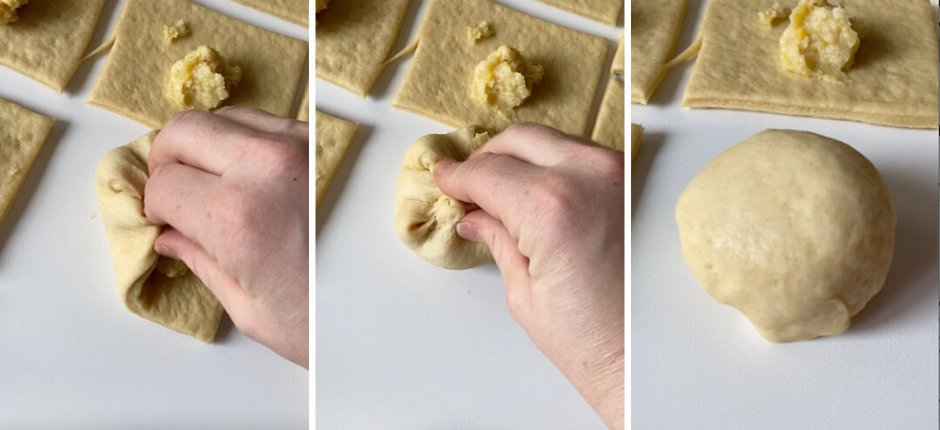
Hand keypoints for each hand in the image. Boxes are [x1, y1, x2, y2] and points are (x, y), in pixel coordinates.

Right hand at [144, 107, 308, 367]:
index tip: (163, 220)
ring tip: (211, 185)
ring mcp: (298, 146)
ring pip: (221, 117)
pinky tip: (246, 177)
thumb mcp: (246, 305)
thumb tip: (168, 233)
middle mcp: (266, 167)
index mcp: (237, 214)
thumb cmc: (318, 320)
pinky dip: (242, 141)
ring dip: (205, 146)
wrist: (384, 307)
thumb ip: (198, 258)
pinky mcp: (319, 142)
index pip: (163, 183)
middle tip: (175, 193)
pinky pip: (262, 122)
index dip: (155, 205)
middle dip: (167, 161)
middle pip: (182, 130)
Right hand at [434, 123, 624, 428]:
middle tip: (468, 185)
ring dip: (519, 158)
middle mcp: (587, 178)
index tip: (443, 178)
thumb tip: (474, 216)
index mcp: (550, 207)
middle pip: (518, 141)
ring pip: (550, 140)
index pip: (486, 172)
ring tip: (500, 192)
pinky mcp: (631, 183)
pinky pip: (580, 155)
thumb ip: (496, 238)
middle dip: (486, 159)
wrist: (646, 354)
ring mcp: (616, 175)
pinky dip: (551, 164)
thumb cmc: (590, 339)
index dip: (457, 176)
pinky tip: (535, 192)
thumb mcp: (523, 292)